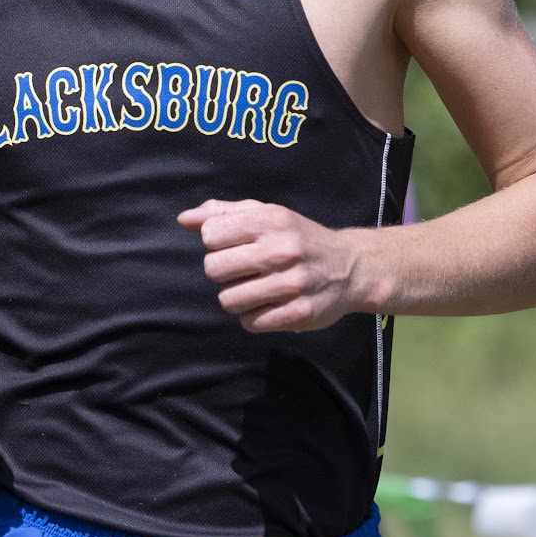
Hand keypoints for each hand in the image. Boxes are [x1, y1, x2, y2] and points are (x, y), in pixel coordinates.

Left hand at [178, 198, 356, 331]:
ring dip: (236, 297)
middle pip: (213, 269)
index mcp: (271, 219)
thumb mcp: (266, 214)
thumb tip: (184, 219)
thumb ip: (223, 213)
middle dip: (222, 272)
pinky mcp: (298, 314)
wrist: (351, 267)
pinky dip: (253, 316)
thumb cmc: (298, 238)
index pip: (209, 235)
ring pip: (228, 300)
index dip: (215, 243)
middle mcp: (281, 250)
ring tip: (255, 288)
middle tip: (242, 270)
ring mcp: (291, 284)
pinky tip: (268, 305)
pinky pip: (250, 322)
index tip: (233, 245)